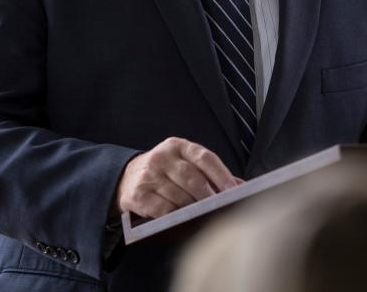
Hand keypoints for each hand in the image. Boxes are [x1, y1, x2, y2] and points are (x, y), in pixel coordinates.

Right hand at [114, 137, 239, 219]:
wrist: (125, 178)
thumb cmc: (164, 172)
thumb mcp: (184, 163)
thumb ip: (211, 172)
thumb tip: (240, 186)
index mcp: (178, 145)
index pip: (205, 157)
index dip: (221, 175)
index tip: (233, 190)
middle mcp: (162, 156)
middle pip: (192, 178)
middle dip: (208, 196)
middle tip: (220, 209)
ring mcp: (148, 175)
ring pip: (179, 196)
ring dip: (193, 209)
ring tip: (203, 217)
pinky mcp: (138, 194)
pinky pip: (163, 209)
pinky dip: (176, 217)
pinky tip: (182, 221)